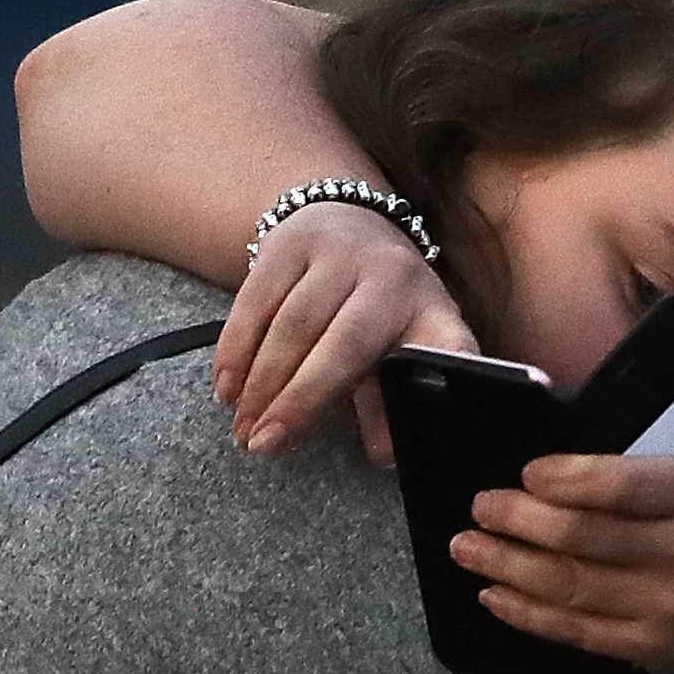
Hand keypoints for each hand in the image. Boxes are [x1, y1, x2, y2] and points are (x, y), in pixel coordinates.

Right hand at [218, 202, 475, 460]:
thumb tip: (384, 454)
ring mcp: (338, 253)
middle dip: (298, 402)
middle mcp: (390, 276)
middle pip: (342, 346)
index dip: (445, 376)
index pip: (445, 348)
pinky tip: (227, 388)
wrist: (346, 219)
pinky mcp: (289, 244)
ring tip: (243, 429)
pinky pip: (254, 303)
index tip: (423, 425)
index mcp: (430, 311)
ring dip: (260, 384)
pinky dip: (236, 351)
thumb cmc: (376, 307)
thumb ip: (388, 400)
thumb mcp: (397, 346)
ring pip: (291, 325)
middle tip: (264, 445)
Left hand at [453, 353, 673, 673]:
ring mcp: (669, 608)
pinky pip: (582, 634)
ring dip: (509, 569)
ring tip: (467, 548)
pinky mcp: (658, 651)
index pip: (624, 484)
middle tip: (480, 506)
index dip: (567, 479)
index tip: (528, 471)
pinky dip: (532, 617)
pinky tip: (495, 599)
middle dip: (519, 521)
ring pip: (571, 588)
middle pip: (583, 538)